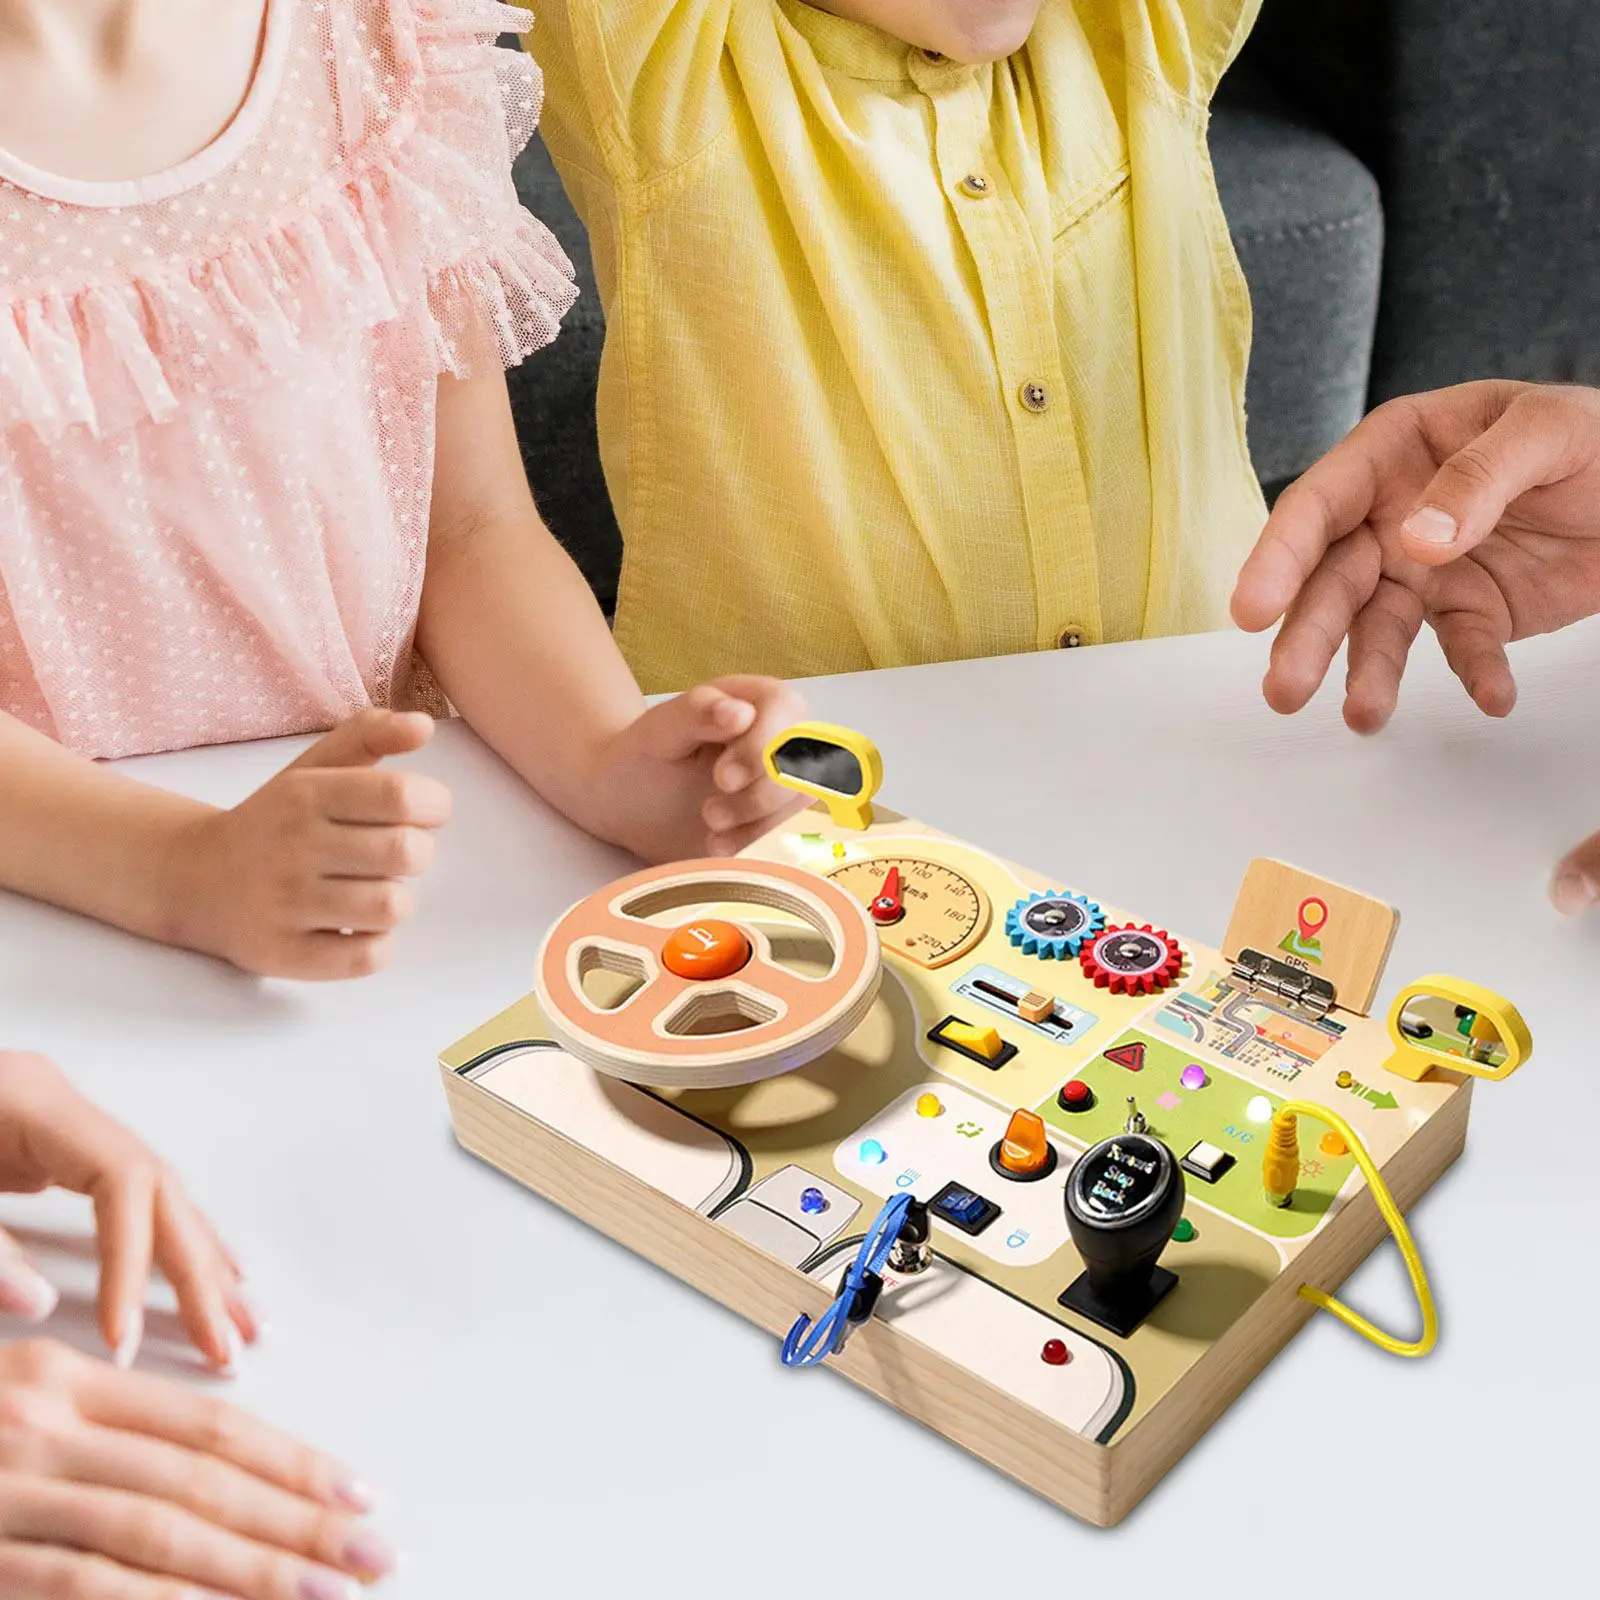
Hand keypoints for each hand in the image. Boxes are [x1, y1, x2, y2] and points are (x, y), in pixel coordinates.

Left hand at [0, 1053, 250, 1373]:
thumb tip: (38, 1303)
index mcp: (32, 1101)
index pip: (123, 1180)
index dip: (132, 1262)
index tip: (125, 1340)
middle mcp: (60, 1105)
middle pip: (159, 1186)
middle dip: (197, 1270)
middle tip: (230, 1344)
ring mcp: (58, 1125)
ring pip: (158, 1191)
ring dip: (201, 1261)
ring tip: (241, 1324)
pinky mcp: (45, 1149)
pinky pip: (130, 1196)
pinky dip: (170, 1240)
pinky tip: (209, 1269)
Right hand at [0, 1338, 395, 1596]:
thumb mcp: (15, 1400)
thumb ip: (106, 1421)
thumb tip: (215, 1458)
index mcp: (64, 1381)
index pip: (207, 1425)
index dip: (290, 1461)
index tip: (359, 1493)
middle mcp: (46, 1430)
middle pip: (201, 1480)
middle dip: (298, 1521)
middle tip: (374, 1552)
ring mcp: (10, 1498)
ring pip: (159, 1534)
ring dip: (253, 1569)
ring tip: (328, 1593)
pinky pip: (86, 1586)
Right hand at [168, 710, 452, 979]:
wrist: (194, 877)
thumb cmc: (277, 820)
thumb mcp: (314, 766)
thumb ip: (370, 734)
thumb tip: (424, 725)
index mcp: (305, 794)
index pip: (400, 795)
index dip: (434, 805)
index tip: (424, 814)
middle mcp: (292, 845)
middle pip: (406, 852)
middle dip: (419, 854)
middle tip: (395, 855)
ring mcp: (284, 903)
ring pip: (392, 907)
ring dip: (397, 900)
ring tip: (373, 890)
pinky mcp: (282, 954)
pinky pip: (367, 957)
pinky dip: (377, 944)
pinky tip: (356, 927)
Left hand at [587, 678, 808, 860]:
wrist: (628, 803)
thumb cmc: (643, 756)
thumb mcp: (658, 731)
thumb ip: (696, 713)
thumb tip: (741, 713)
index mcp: (755, 701)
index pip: (785, 709)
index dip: (763, 746)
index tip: (723, 778)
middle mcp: (780, 738)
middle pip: (802, 760)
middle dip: (760, 796)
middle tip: (710, 813)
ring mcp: (783, 782)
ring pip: (801, 803)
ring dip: (760, 826)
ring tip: (712, 834)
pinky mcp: (776, 821)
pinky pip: (791, 835)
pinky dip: (759, 846)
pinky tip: (721, 850)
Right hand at [1231, 381, 1599, 729]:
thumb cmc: (1597, 435)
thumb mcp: (1548, 430)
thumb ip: (1479, 477)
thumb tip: (1417, 540)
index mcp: (1393, 454)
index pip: (1318, 506)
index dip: (1278, 557)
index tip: (1254, 609)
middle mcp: (1391, 517)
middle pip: (1332, 581)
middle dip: (1306, 637)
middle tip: (1284, 689)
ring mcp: (1426, 570)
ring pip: (1378, 628)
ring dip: (1369, 673)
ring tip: (1366, 716)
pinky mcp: (1473, 611)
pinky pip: (1463, 648)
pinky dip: (1476, 675)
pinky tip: (1493, 697)